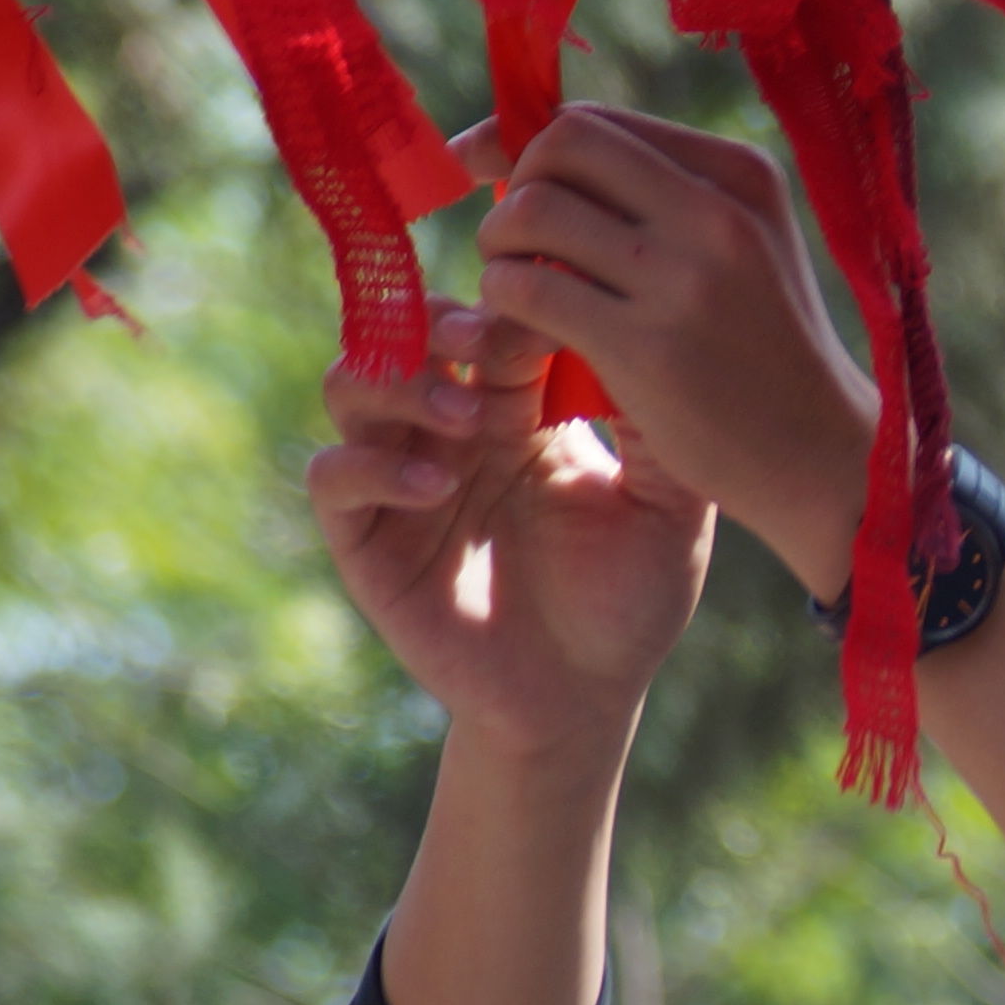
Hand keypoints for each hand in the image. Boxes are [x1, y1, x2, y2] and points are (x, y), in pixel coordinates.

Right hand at [306, 304, 716, 751]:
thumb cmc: (632, 599)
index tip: (548, 308)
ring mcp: (401, 479)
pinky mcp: (366, 540)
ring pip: (354, 384)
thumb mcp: (669, 507)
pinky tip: (439, 488)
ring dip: (402, 383)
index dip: (512, 306)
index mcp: (524, 409)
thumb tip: (652, 333)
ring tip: (466, 417)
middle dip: (444, 322)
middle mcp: (452, 430)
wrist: (585, 698)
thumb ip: (658, 428)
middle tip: (486, 339)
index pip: (497, 325)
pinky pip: (334, 476)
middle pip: (413, 333)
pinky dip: (374, 467)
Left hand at [467, 106, 879, 593]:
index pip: (596, 121)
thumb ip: (661, 197)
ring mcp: (684, 278)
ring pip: (532, 213)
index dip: (526, 144)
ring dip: (500, 247)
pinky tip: (525, 330)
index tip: (497, 178)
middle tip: (515, 243)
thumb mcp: (743, 247)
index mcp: (741, 174)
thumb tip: (523, 148)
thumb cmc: (764, 346)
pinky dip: (503, 301)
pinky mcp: (647, 347)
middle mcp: (716, 211)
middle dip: (511, 186)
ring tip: (516, 287)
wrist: (822, 450)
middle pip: (559, 148)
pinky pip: (527, 291)